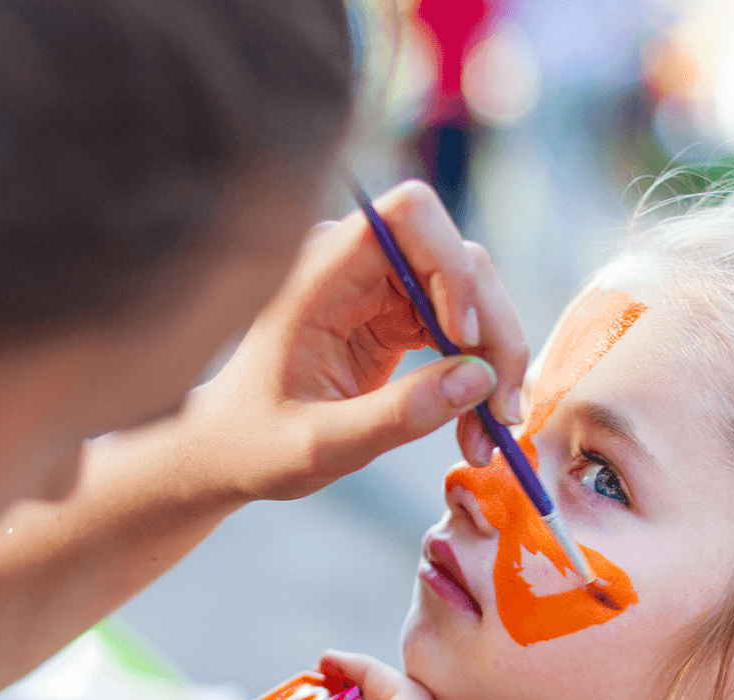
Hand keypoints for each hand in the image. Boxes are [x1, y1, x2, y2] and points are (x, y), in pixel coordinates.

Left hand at [187, 181, 528, 501]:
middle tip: (500, 412)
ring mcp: (380, 290)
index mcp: (319, 273)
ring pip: (473, 295)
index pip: (407, 215)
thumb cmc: (258, 443)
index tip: (463, 339)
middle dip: (492, 332)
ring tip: (487, 433)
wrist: (233, 451)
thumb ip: (396, 415)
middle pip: (459, 258)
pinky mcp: (397, 320)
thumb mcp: (321, 444)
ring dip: (494, 360)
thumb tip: (479, 379)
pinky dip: (478, 374)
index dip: (450, 265)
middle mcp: (355, 266)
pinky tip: (476, 423)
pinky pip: (463, 328)